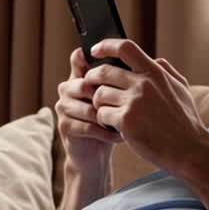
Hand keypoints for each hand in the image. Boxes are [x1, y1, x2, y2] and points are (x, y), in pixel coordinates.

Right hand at [54, 48, 122, 175]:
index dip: (89, 57)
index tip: (109, 65)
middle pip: (84, 84)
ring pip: (88, 108)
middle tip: (125, 106)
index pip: (78, 58)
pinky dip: (106, 133)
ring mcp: (63, 108)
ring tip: (125, 123)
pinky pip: (88, 126)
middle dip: (106, 97)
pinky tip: (119, 136)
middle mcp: (67, 89)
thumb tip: (145, 60)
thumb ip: (119, 79)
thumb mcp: (114, 97)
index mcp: (79, 77)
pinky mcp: (64, 126)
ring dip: (109, 117)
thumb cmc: (108, 120)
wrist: (95, 152)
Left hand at [83, 39, 207, 174]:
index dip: (106, 46)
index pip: (125, 47)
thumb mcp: (181, 88)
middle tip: (92, 86)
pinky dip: (103, 121)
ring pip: (99, 94)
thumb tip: (154, 59)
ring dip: (99, 103)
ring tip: (107, 111)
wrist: (189, 149)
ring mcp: (133, 102)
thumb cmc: (186, 120)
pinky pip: (102, 114)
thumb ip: (166, 71)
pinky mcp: (126, 121)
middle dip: (92, 78)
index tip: (95, 51)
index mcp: (155, 73)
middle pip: (103, 71)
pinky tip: (112, 126)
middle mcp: (143, 84)